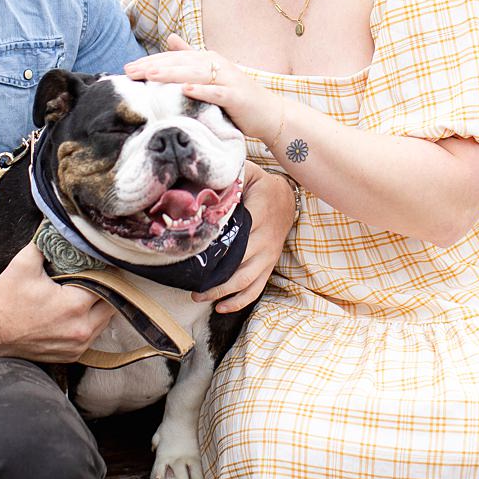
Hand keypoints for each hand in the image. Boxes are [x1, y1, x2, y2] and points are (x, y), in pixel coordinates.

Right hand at [0, 244, 115, 361]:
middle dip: (106, 289)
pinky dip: (90, 323)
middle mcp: (81, 329)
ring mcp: (77, 346)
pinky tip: (81, 311)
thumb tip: (58, 225)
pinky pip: (92, 337)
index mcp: (74, 305)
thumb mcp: (24, 264)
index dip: (104, 271)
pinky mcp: (71, 355)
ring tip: (90, 292)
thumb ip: (45, 243)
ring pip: (104, 322)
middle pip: (110, 304)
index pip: (105, 283)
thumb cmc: (6, 299)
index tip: (99, 263)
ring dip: (100, 307)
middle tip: (97, 276)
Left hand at [124, 34, 281, 142]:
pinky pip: (217, 92)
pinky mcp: (237, 96)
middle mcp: (217, 64)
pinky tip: (186, 90)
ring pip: (196, 74)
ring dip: (172, 74)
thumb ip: (191, 57)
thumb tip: (170, 38)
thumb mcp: (211, 75)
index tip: (128, 68)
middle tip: (130, 72)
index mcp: (208, 59)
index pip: (174, 57)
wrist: (269, 113)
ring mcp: (228, 79)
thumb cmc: (236, 96)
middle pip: (181, 63)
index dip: (151, 61)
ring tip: (150, 76)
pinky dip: (202, 90)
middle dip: (154, 66)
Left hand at [194, 162, 291, 312]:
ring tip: (199, 296)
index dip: (215, 246)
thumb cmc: (262, 185)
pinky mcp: (269, 265)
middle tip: (190, 282)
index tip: (194, 253)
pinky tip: (221, 307)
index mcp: (259, 213)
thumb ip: (231, 174)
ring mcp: (268, 255)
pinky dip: (239, 301)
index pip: (235, 233)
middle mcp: (265, 238)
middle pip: (238, 263)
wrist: (288, 198)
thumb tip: (204, 177)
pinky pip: (256, 288)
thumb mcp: (249, 171)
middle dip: (214, 276)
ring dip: (222, 292)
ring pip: (246, 280)